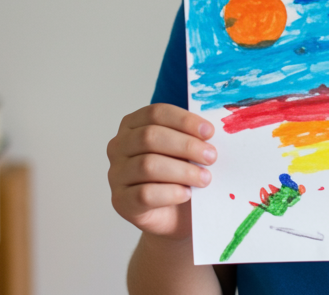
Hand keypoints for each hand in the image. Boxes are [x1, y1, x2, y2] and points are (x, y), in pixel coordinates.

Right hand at [108, 104, 217, 239]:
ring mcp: (116, 174)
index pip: (155, 113)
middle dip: (186, 145)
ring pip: (147, 165)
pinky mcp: (121, 201)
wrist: (175, 214)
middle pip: (150, 137)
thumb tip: (209, 130)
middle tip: (211, 156)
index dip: (184, 120)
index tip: (209, 132)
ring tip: (205, 178)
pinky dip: (170, 193)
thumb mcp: (187, 150)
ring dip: (182, 171)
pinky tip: (187, 194)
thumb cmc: (181, 174)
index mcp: (133, 125)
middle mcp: (119, 146)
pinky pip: (144, 194)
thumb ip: (193, 137)